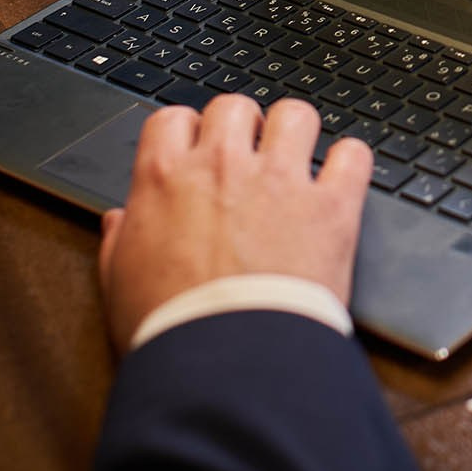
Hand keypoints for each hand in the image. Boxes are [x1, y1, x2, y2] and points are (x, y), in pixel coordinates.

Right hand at [96, 96, 372, 352]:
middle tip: (247, 158)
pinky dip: (350, 164)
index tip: (195, 151)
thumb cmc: (171, 329)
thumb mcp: (119, 284)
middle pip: (233, 107)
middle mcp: (222, 166)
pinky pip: (352, 156)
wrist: (225, 363)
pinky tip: (340, 180)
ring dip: (295, 133)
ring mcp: (280, 181)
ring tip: (296, 159)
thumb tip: (120, 219)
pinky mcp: (330, 207)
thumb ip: (119, 241)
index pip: (173, 118)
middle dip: (241, 128)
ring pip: (295, 115)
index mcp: (165, 179)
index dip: (187, 132)